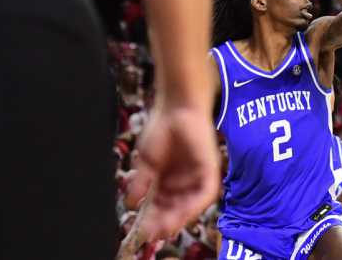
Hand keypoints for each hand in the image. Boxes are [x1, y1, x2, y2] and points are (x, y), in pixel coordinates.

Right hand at [125, 105, 219, 240]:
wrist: (176, 107)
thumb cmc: (161, 128)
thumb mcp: (147, 161)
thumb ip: (142, 183)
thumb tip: (131, 204)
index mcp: (168, 177)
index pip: (161, 203)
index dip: (153, 218)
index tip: (144, 231)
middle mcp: (184, 178)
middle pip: (176, 206)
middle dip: (165, 221)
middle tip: (154, 234)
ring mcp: (198, 173)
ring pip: (191, 203)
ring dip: (179, 217)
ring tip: (166, 229)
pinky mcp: (210, 167)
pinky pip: (207, 192)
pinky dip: (195, 205)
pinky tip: (183, 214)